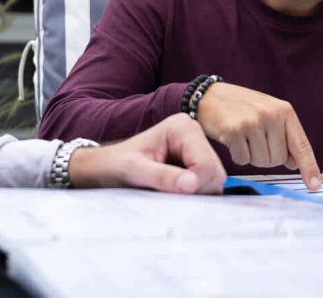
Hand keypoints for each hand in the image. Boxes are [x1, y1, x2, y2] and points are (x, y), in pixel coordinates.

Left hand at [66, 113, 225, 193]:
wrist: (106, 168)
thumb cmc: (116, 165)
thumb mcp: (135, 171)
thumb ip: (163, 176)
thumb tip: (192, 184)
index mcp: (182, 127)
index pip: (206, 164)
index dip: (194, 185)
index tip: (171, 193)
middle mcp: (194, 133)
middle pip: (215, 173)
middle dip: (196, 190)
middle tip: (168, 193)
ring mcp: (197, 148)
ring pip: (214, 181)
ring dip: (195, 194)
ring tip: (169, 191)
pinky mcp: (197, 161)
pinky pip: (208, 184)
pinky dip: (195, 194)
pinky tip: (175, 192)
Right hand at [196, 83, 320, 190]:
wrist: (210, 95)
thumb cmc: (241, 108)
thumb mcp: (268, 114)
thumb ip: (284, 137)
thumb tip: (295, 163)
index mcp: (284, 111)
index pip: (301, 145)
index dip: (309, 168)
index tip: (315, 186)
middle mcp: (270, 115)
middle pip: (278, 160)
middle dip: (266, 157)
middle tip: (253, 140)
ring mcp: (252, 122)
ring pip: (260, 161)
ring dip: (251, 156)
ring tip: (243, 137)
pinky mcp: (234, 130)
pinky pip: (242, 159)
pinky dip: (237, 154)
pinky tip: (232, 138)